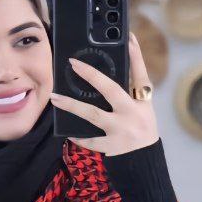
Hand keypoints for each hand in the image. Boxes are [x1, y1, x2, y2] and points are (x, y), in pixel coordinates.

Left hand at [49, 32, 158, 156]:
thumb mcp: (142, 112)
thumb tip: (102, 79)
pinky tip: (67, 131)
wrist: (146, 164)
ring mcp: (121, 130)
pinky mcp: (111, 146)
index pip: (140, 74)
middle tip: (74, 63)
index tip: (128, 37)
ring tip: (55, 97)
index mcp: (144, 103)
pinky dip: (79, 135)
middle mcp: (133, 113)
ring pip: (92, 114)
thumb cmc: (141, 132)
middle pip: (111, 89)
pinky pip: (89, 139)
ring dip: (72, 105)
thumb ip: (128, 96)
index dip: (136, 55)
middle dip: (92, 75)